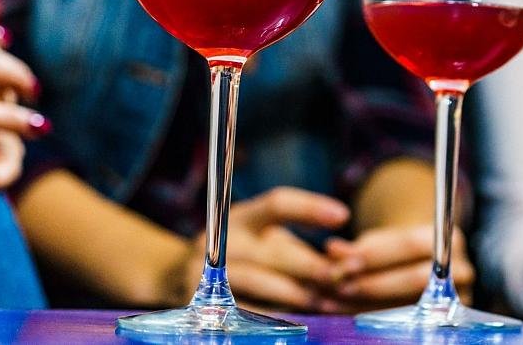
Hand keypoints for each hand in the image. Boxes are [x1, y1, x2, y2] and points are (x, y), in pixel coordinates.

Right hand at [169, 187, 349, 310]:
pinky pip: (240, 309)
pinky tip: (295, 319)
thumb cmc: (244, 258)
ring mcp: (205, 270)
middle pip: (272, 249)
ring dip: (295, 293)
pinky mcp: (199, 300)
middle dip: (311, 265)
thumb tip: (344, 265)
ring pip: (257, 281)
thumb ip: (297, 250)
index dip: (310, 207)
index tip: (344, 215)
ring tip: (325, 302)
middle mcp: (221, 239)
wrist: (178, 277)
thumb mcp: (264, 243)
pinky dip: (270, 315)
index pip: (277, 203)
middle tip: (342, 276)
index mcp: (242, 217)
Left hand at [321, 225, 474, 313]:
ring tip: (329, 301)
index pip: (411, 245)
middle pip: (415, 279)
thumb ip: (356, 247)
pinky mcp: (442, 321)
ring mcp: (456, 299)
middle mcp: (460, 270)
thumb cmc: (395, 252)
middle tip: (337, 285)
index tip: (343, 261)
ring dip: (363, 305)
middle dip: (371, 284)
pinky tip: (341, 313)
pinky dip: (367, 318)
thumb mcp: (378, 242)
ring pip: (408, 306)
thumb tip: (332, 251)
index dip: (375, 255)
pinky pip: (404, 325)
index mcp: (451, 239)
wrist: (418, 267)